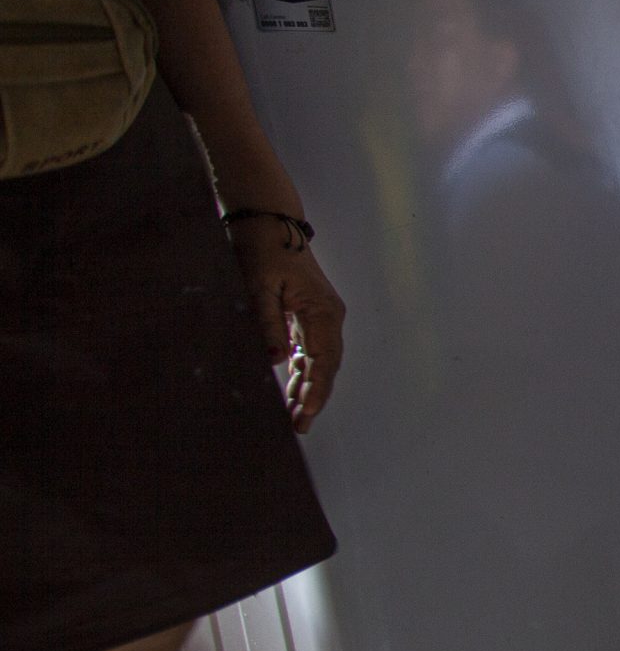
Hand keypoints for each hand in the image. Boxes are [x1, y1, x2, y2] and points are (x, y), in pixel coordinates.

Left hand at [225, 215, 344, 431]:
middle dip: (314, 398)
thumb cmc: (264, 250)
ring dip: (308, 388)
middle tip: (298, 427)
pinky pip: (310, 351)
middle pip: (326, 367)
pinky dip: (302, 372)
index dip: (315, 392)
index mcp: (323, 312)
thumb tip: (274, 362)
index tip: (305, 416)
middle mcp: (328, 317)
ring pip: (319, 362)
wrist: (269, 223)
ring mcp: (320, 317)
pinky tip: (291, 390)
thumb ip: (268, 324)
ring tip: (294, 417)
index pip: (324, 362)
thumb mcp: (260, 286)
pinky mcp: (308, 315)